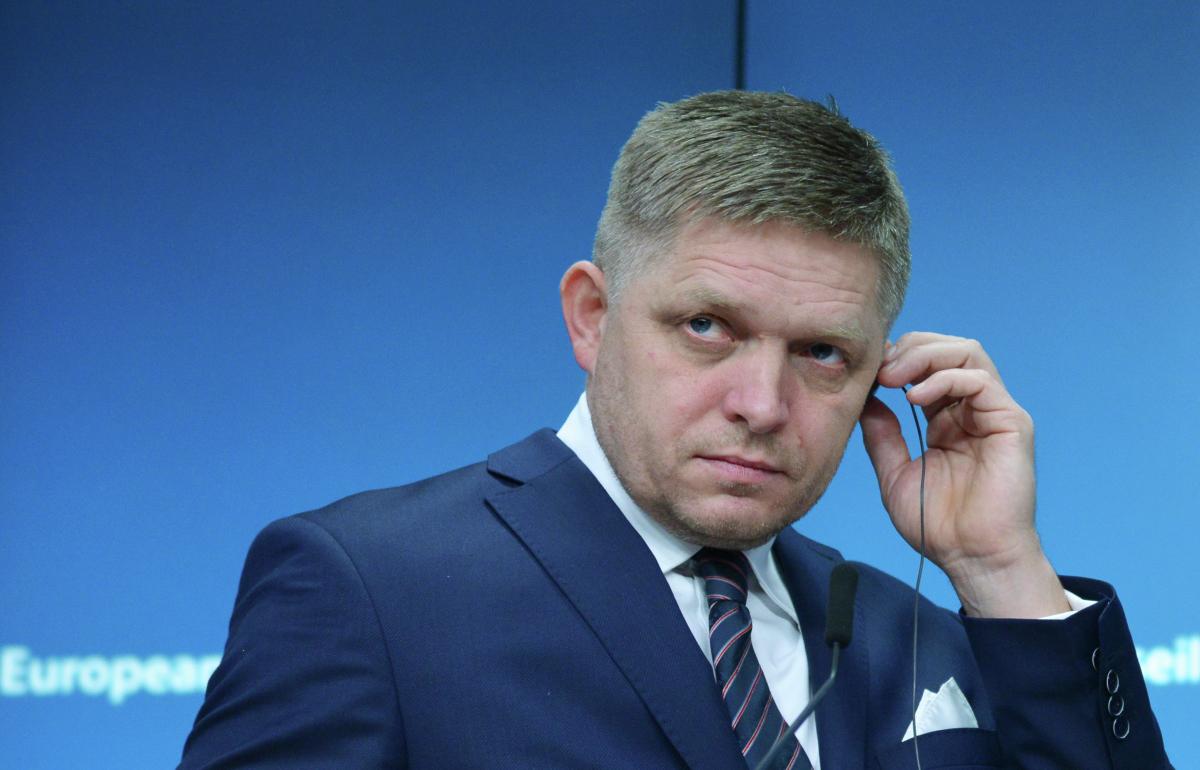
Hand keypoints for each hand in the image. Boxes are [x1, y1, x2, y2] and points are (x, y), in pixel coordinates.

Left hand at [859, 333, 1069, 618]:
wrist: (970, 557)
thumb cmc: (937, 524)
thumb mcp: (894, 472)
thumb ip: (881, 434)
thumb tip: (865, 400)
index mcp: (946, 418)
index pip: (927, 364)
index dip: (897, 358)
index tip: (868, 371)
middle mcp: (971, 409)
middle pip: (947, 349)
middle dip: (908, 349)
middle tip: (879, 370)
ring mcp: (993, 413)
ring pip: (966, 353)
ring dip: (924, 356)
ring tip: (893, 376)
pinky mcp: (1011, 422)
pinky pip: (979, 380)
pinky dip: (944, 378)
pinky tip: (914, 397)